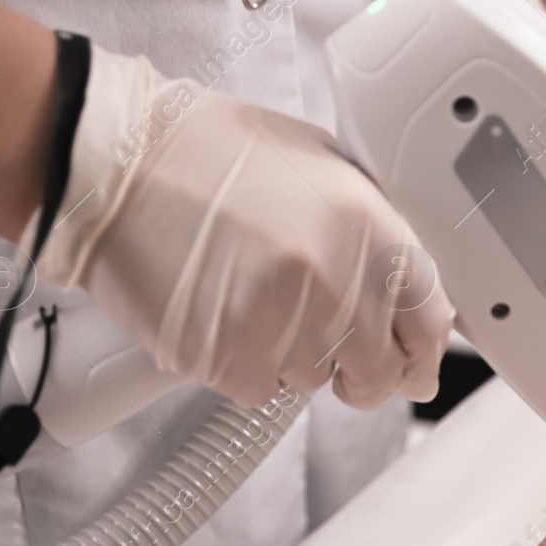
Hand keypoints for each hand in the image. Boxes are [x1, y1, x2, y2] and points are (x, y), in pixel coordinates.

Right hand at [31, 47, 454, 408]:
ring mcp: (282, 326)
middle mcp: (334, 281)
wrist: (115, 162)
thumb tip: (405, 285)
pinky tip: (221, 315)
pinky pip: (259, 389)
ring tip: (254, 300)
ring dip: (296, 359)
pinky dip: (246, 366)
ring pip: (316, 382)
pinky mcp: (229, 359)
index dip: (425, 353)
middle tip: (340, 360)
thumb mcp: (318, 164)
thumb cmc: (207, 155)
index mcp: (367, 228)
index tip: (417, 368)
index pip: (430, 320)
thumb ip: (371, 229)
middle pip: (379, 369)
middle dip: (365, 374)